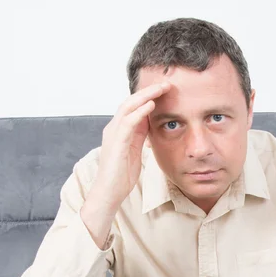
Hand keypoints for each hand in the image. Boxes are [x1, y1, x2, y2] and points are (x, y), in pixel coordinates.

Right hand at [81, 82, 171, 248]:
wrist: (109, 193)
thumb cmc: (121, 175)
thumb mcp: (135, 150)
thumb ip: (140, 135)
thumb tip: (150, 121)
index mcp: (119, 130)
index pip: (133, 106)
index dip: (148, 96)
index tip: (165, 89)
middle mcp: (114, 128)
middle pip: (130, 101)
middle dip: (148, 91)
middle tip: (166, 83)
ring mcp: (113, 135)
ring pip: (128, 107)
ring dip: (146, 96)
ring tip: (161, 88)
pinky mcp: (116, 144)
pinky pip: (128, 123)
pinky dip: (139, 112)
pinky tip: (151, 105)